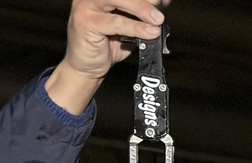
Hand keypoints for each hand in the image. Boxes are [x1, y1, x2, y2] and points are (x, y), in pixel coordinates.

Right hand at [45, 0, 168, 114]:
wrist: (87, 66)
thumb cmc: (106, 44)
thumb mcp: (127, 26)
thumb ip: (140, 16)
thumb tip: (162, 8)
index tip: (166, 1)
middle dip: (146, 0)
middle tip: (162, 9)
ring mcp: (86, 6)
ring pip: (119, 1)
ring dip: (142, 10)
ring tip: (158, 20)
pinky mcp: (85, 22)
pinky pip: (116, 23)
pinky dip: (136, 28)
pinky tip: (150, 33)